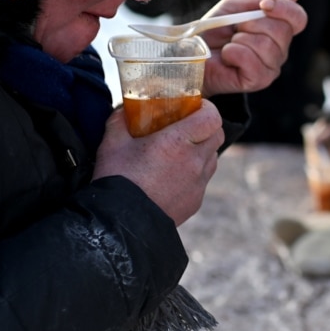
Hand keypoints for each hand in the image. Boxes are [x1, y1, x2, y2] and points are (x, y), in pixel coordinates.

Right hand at [92, 101, 224, 223]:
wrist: (120, 223)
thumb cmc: (116, 180)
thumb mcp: (112, 143)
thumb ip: (120, 120)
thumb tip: (124, 109)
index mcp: (178, 142)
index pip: (213, 117)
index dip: (206, 109)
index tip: (193, 107)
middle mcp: (195, 162)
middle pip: (217, 135)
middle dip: (206, 127)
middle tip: (186, 126)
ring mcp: (198, 184)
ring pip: (212, 158)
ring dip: (201, 150)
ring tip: (178, 151)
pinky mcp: (196, 202)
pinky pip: (203, 180)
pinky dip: (194, 172)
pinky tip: (172, 175)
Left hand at [200, 0, 306, 96]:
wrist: (192, 54)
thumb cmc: (213, 32)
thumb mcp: (234, 8)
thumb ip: (260, 1)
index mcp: (278, 31)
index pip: (299, 18)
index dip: (285, 9)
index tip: (263, 5)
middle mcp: (280, 51)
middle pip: (282, 31)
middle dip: (252, 24)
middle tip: (235, 30)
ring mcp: (271, 68)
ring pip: (265, 45)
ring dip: (239, 39)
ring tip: (230, 45)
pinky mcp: (258, 81)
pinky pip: (251, 60)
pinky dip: (233, 53)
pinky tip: (227, 56)